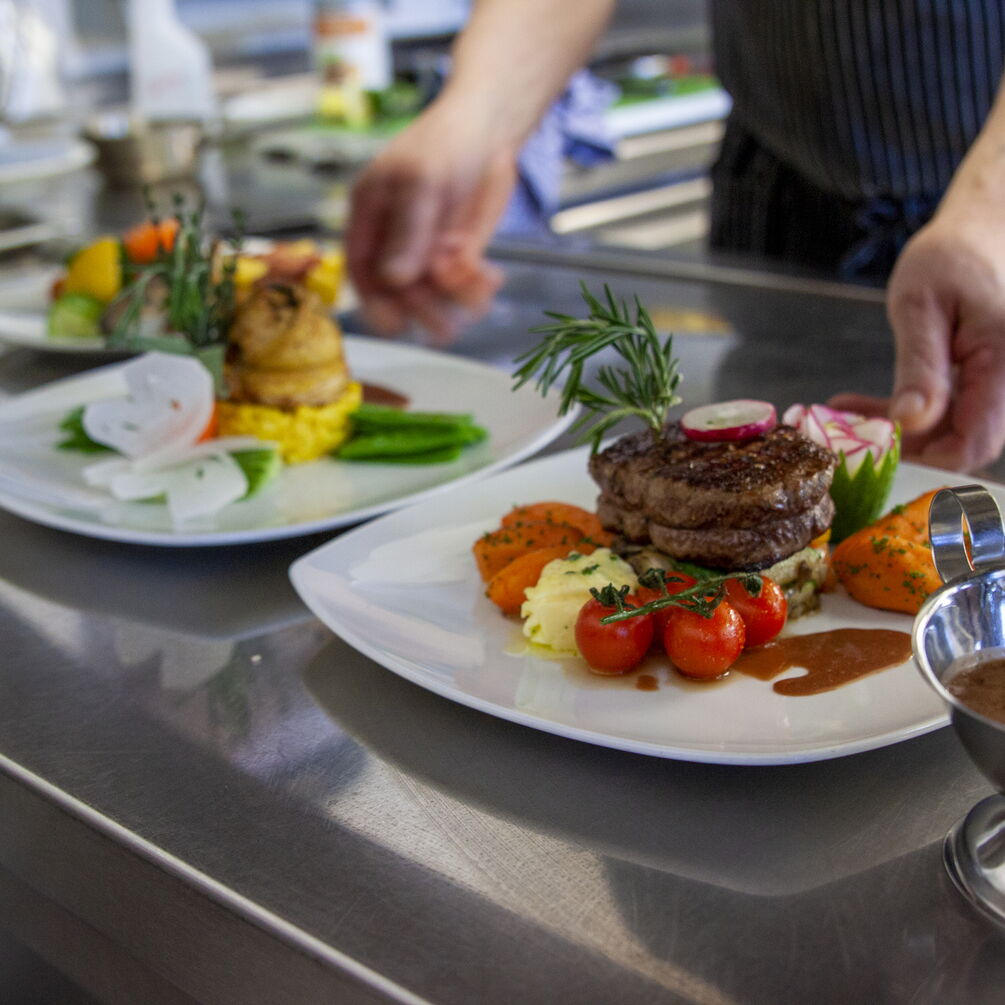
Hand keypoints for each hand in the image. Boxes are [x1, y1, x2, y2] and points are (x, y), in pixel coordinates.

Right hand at [346, 99, 516, 342]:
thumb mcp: (421, 181)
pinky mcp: (457, 252)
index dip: (373, 300)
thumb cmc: (445, 142)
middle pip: (400, 289)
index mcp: (370, 216)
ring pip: (434, 291)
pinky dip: (477, 287)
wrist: (491, 129)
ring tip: (481, 296)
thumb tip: (394, 278)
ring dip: (456, 300)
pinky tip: (491, 279)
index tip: (392, 324)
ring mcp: (426, 248)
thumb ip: (408, 231)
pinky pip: (462, 282)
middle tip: (445, 329)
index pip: (361, 268)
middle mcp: (395, 238)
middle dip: (423, 309)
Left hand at [830, 211, 1004, 471]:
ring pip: (954, 431)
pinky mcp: (988, 385)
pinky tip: (869, 404)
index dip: (923, 456)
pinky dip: (913, 414)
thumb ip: (919, 367)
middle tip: (848, 425)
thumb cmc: (949, 258)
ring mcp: (1002, 385)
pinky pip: (953, 415)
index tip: (871, 443)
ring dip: (903, 430)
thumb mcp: (920, 305)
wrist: (977, 234)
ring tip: (849, 410)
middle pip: (964, 443)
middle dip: (905, 444)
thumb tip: (910, 422)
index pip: (972, 443)